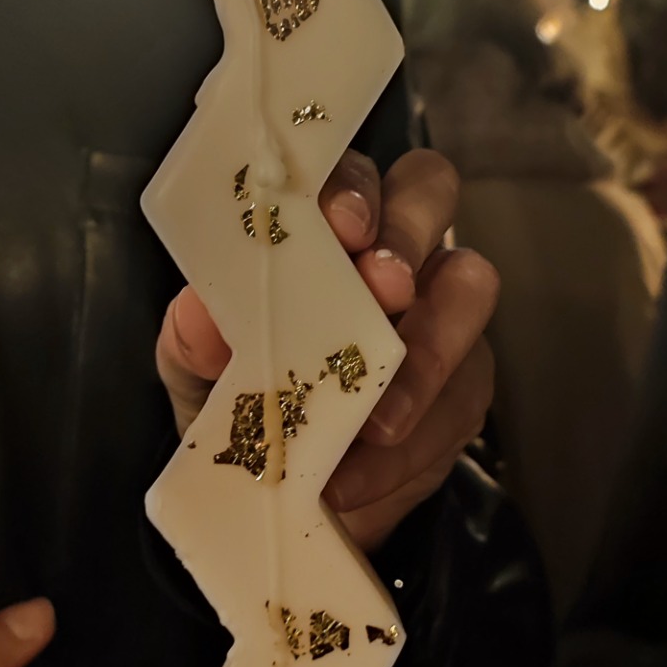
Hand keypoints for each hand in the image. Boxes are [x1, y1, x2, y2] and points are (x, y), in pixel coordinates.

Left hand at [157, 148, 497, 551]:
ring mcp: (442, 311)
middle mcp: (393, 249)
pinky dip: (410, 446)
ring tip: (380, 417)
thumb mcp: (198, 374)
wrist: (279, 493)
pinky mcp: (466, 386)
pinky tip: (360, 478)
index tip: (340, 225)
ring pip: (472, 287)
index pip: (350, 173)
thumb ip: (195, 338)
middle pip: (430, 193)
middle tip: (383, 289)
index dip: (354, 186)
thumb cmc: (240, 401)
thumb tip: (199, 309)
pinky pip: (461, 398)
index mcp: (325, 227)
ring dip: (431, 347)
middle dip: (407, 236)